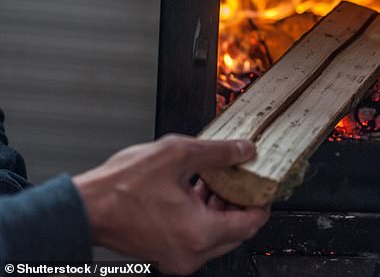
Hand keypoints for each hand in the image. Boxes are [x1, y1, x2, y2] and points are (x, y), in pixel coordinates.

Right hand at [73, 135, 269, 274]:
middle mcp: (191, 253)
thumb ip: (218, 152)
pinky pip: (197, 238)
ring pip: (216, 236)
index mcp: (199, 233)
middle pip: (235, 232)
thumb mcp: (177, 155)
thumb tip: (243, 150)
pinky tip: (198, 190)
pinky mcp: (165, 254)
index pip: (250, 224)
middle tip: (243, 180)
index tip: (265, 188)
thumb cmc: (119, 188)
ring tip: (219, 180)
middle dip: (241, 204)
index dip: (262, 203)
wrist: (84, 207)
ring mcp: (177, 258)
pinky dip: (203, 216)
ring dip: (221, 209)